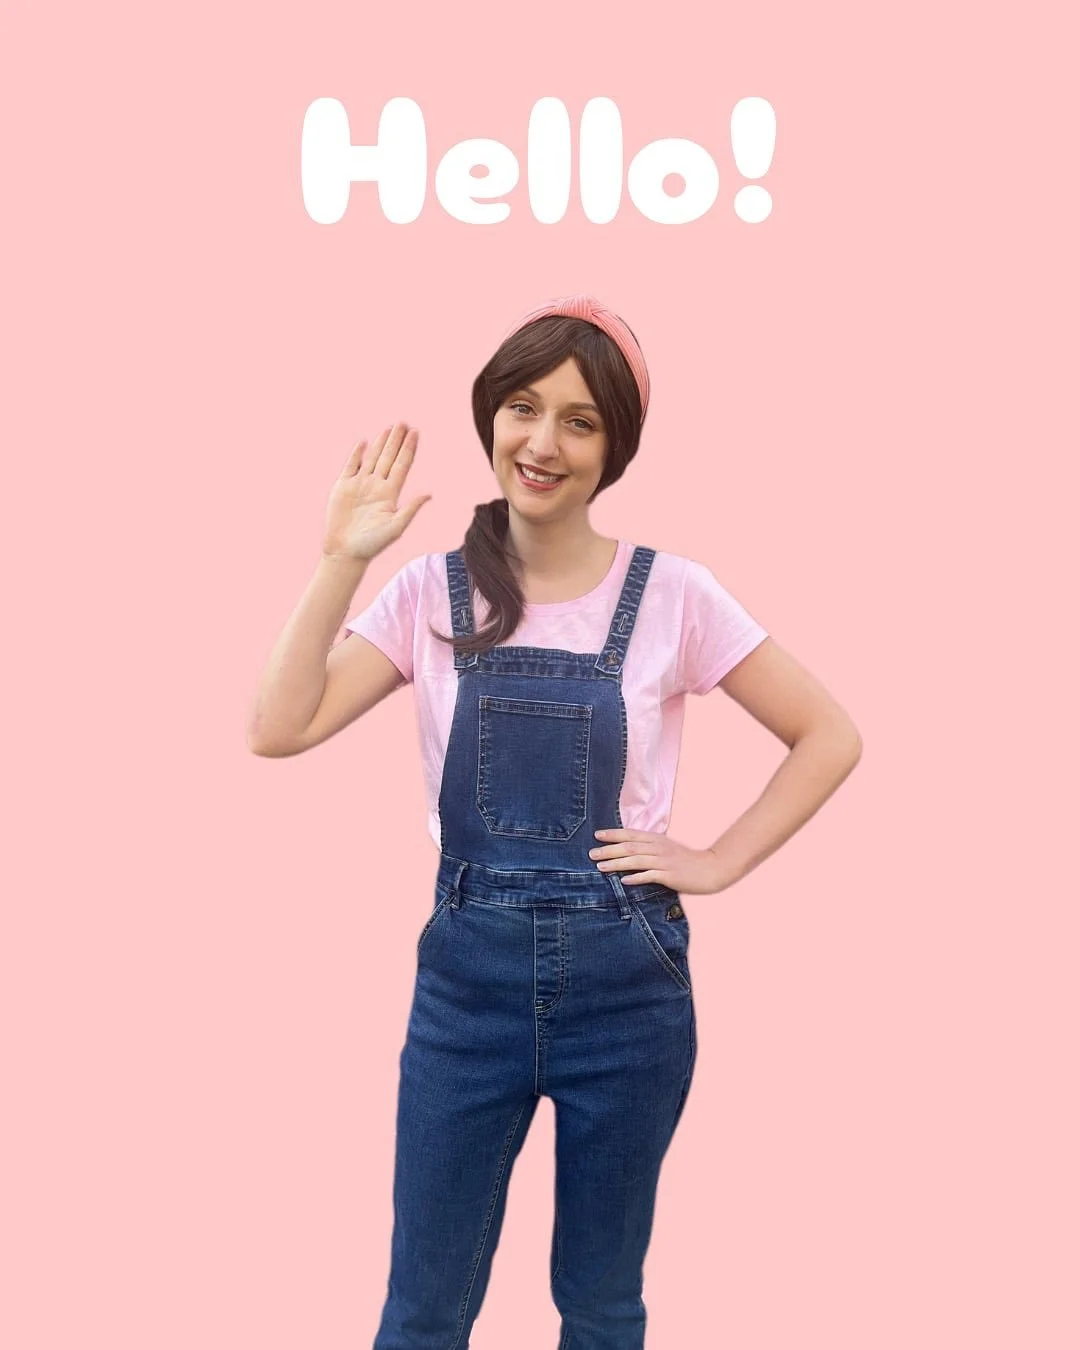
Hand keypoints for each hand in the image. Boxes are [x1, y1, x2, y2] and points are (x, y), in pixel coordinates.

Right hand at [322, 423, 431, 563]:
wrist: (345, 552)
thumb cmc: (372, 545)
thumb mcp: (395, 527)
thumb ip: (410, 509)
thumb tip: (429, 494)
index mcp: (390, 494)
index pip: (402, 465)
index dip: (409, 449)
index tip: (415, 432)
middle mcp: (377, 487)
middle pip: (389, 458)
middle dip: (396, 440)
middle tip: (404, 423)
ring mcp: (360, 485)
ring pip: (372, 459)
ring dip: (381, 444)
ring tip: (390, 428)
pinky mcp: (343, 487)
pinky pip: (351, 466)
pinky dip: (357, 454)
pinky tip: (365, 442)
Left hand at [588, 828, 724, 894]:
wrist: (711, 868)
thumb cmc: (688, 860)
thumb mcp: (668, 848)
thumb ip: (650, 848)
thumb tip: (630, 851)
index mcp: (657, 839)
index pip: (631, 834)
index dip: (613, 834)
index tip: (597, 835)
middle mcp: (658, 848)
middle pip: (629, 847)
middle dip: (609, 850)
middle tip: (592, 853)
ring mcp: (664, 861)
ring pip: (635, 861)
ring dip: (616, 863)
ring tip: (601, 867)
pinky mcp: (670, 875)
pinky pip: (650, 876)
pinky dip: (636, 878)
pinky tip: (624, 881)